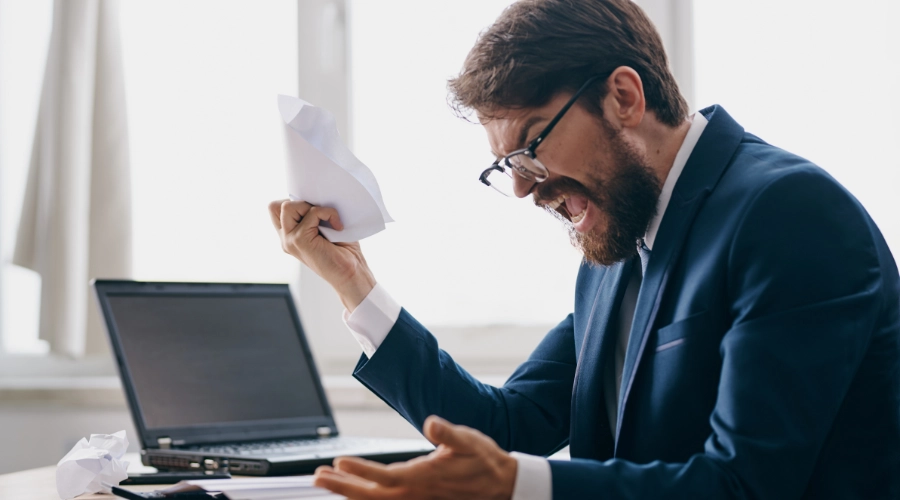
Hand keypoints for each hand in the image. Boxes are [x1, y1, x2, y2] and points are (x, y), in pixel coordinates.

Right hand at [268, 199, 374, 309]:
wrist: (352, 273)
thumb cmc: (343, 250)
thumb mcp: (324, 226)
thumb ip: (312, 213)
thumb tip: (314, 194)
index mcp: (289, 235)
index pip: (276, 209)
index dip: (295, 203)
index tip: (315, 212)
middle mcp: (286, 239)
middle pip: (275, 206)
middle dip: (298, 203)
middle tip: (318, 216)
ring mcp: (289, 240)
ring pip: (287, 206)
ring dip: (311, 207)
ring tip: (327, 221)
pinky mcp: (299, 241)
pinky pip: (311, 212)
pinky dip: (327, 213)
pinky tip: (337, 226)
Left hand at [313, 416, 517, 499]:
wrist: (503, 486)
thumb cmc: (484, 461)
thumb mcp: (468, 440)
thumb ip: (448, 433)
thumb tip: (431, 423)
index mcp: (424, 478)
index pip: (383, 477)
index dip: (359, 471)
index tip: (338, 462)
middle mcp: (416, 495)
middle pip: (371, 496)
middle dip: (342, 487)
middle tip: (317, 478)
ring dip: (350, 493)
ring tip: (328, 482)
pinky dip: (368, 499)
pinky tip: (356, 492)